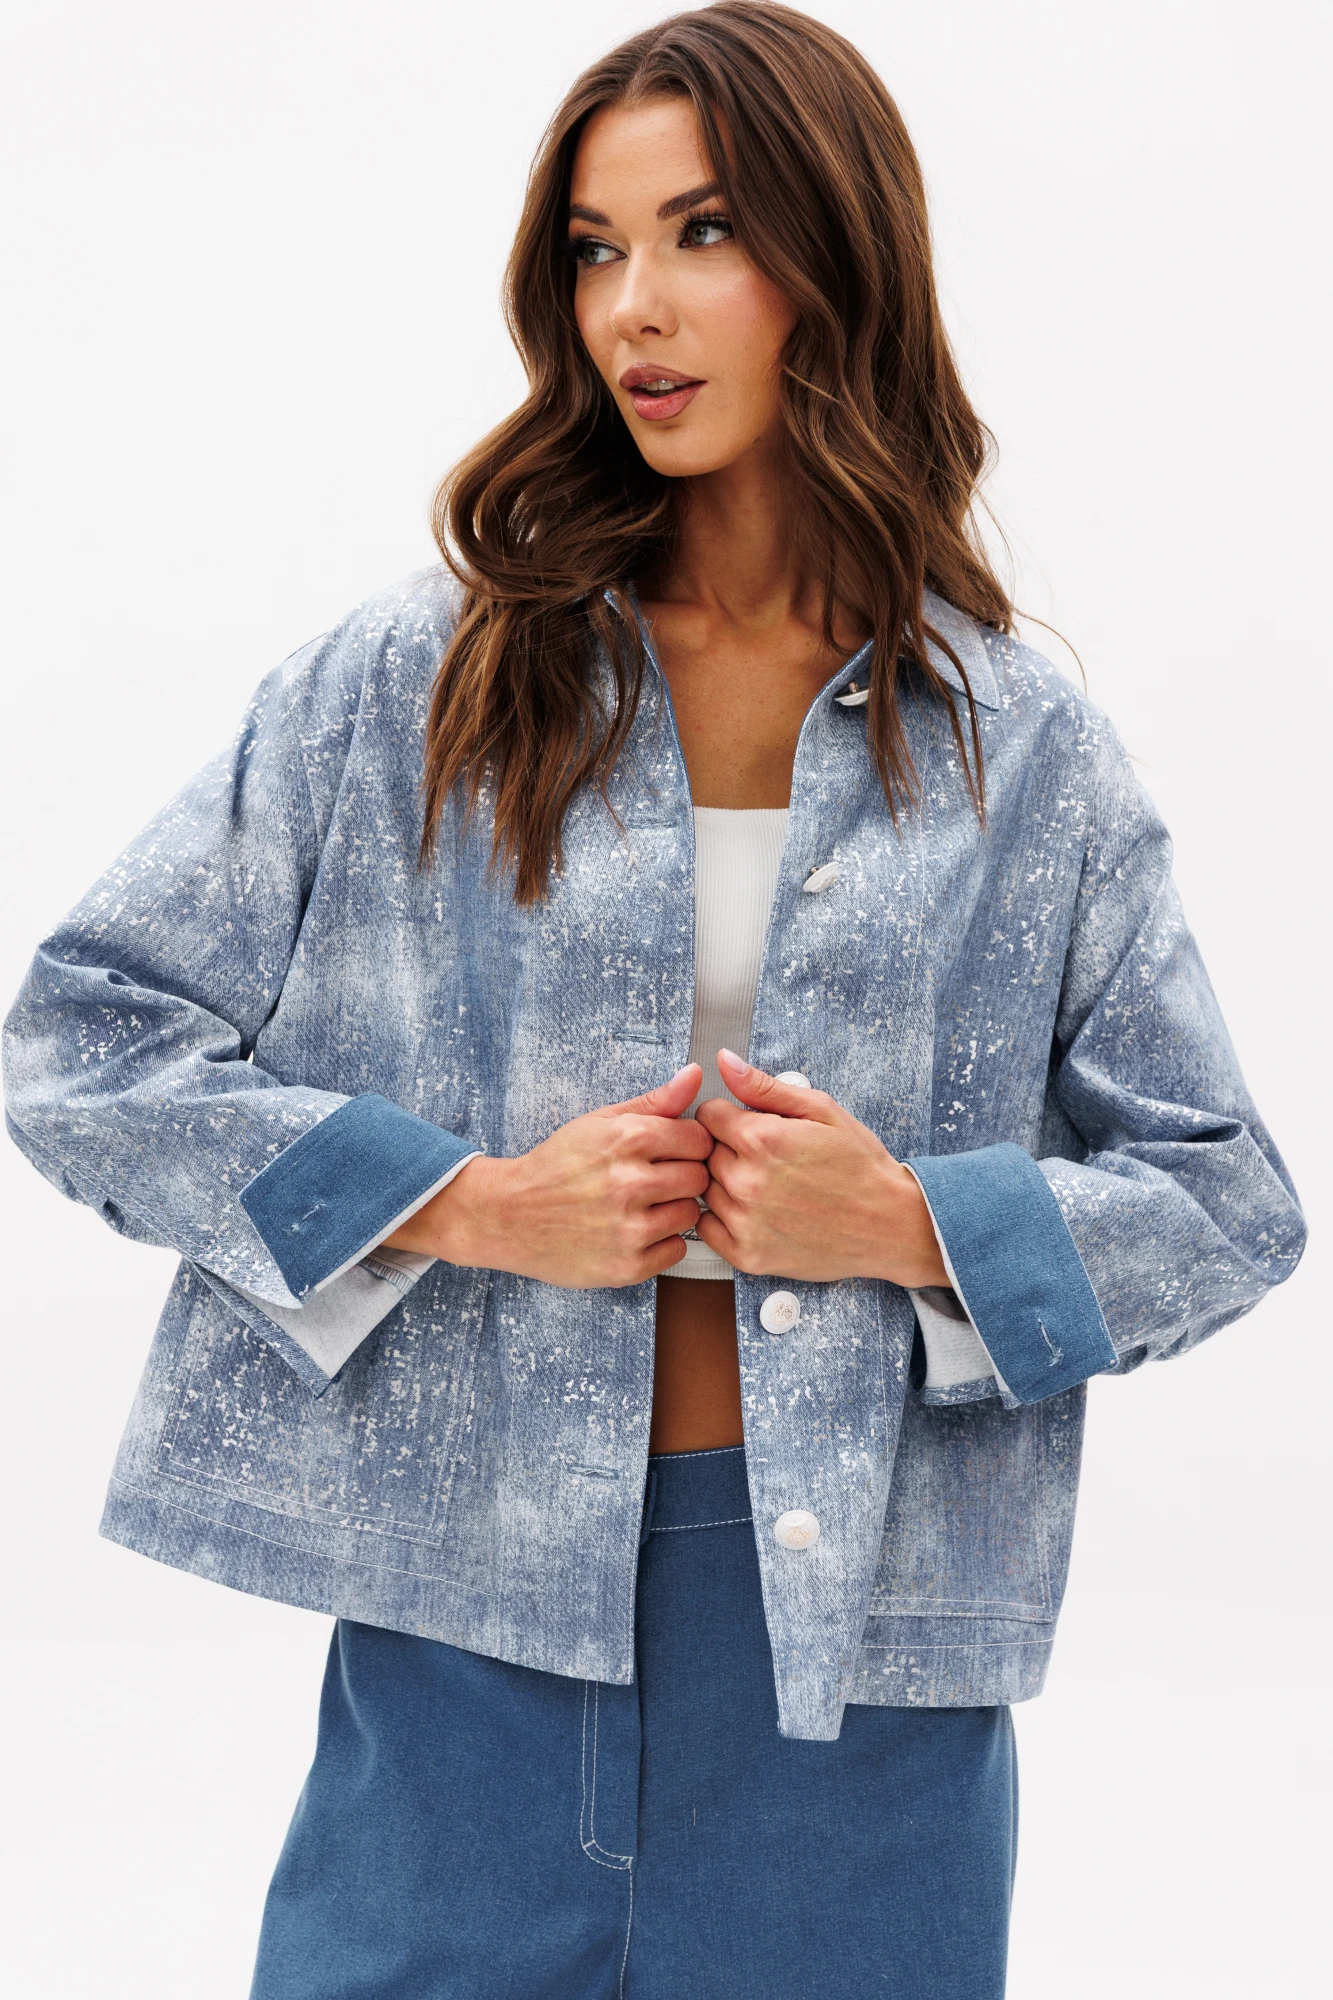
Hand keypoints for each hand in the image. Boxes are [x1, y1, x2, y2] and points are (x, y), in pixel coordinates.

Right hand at [382, 1065, 712, 1287]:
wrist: (509, 1215)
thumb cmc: (556, 1165)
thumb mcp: (600, 1122)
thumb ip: (655, 1101)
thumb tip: (695, 1074)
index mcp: (627, 1139)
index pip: (699, 1140)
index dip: (688, 1145)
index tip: (671, 1152)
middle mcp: (629, 1183)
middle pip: (699, 1178)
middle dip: (683, 1177)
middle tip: (655, 1180)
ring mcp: (628, 1228)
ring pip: (691, 1215)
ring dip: (674, 1210)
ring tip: (643, 1205)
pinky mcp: (626, 1266)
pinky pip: (676, 1251)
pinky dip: (662, 1243)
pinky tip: (636, 1231)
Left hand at [695, 1050, 946, 1286]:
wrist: (889, 1225)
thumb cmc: (860, 1167)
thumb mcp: (821, 1110)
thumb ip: (765, 1087)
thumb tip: (724, 1062)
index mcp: (763, 1140)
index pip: (707, 1116)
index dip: (726, 1116)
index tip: (746, 1125)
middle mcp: (748, 1182)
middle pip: (704, 1152)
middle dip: (727, 1148)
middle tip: (765, 1158)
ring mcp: (746, 1223)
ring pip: (704, 1188)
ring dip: (724, 1183)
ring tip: (765, 1185)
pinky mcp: (748, 1255)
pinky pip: (706, 1227)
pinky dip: (721, 1218)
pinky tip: (752, 1210)